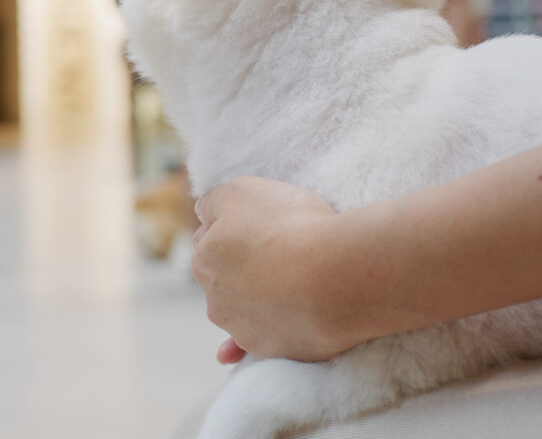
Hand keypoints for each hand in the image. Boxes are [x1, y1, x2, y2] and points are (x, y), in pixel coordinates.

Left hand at [192, 176, 347, 362]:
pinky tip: (254, 344)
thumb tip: (204, 211)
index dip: (236, 230)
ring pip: (241, 311)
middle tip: (276, 254)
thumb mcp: (243, 190)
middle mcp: (214, 297)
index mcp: (205, 258)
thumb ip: (214, 201)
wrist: (337, 275)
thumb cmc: (291, 225)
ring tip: (282, 288)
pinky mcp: (269, 350)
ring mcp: (241, 328)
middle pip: (225, 278)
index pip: (210, 241)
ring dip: (251, 303)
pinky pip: (261, 341)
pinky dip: (261, 335)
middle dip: (241, 268)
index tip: (261, 228)